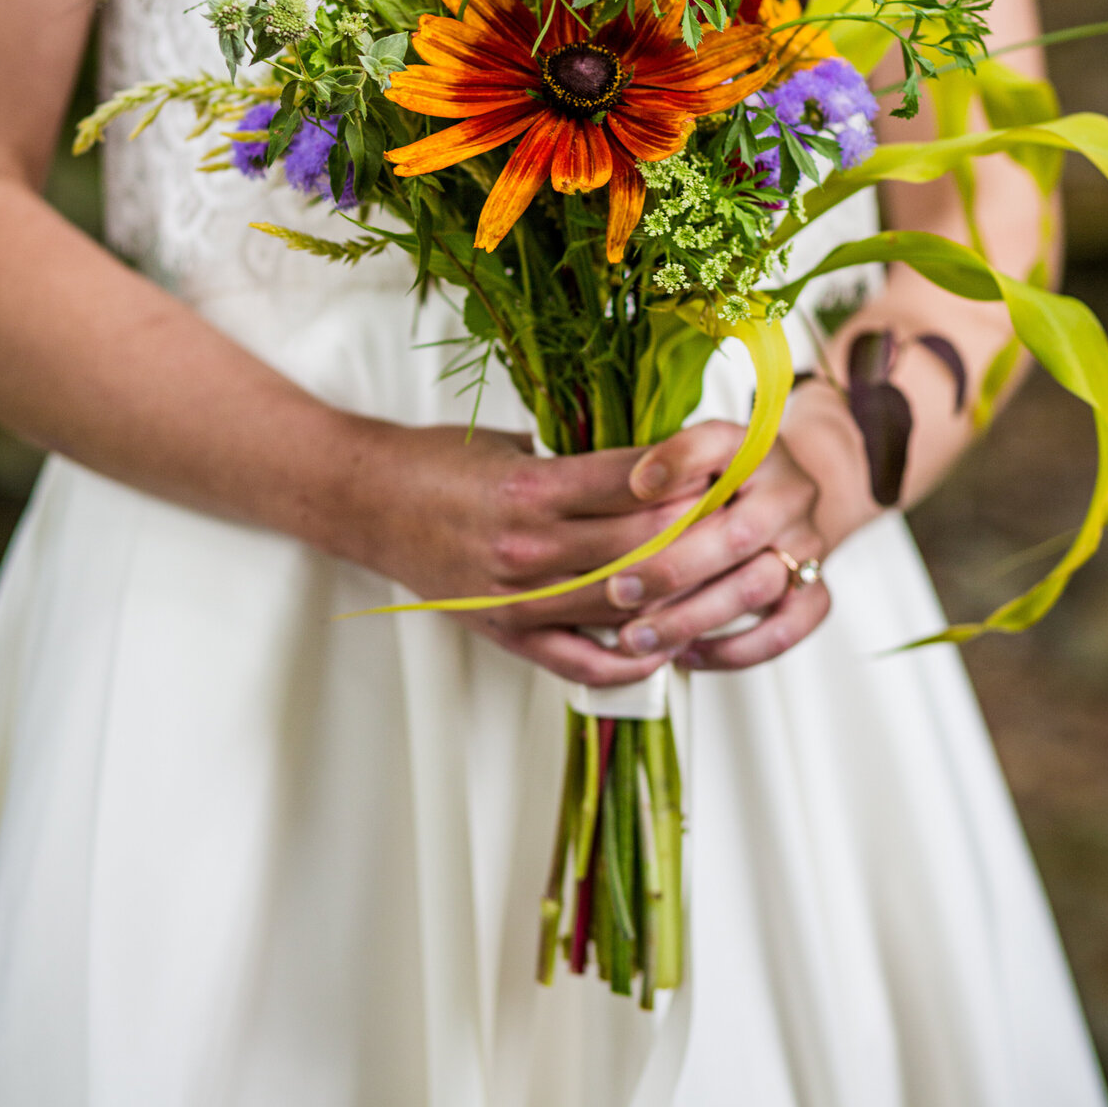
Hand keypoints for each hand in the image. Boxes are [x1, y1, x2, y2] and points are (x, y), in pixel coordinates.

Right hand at [334, 420, 690, 686]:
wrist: (370, 502)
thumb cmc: (443, 462)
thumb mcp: (516, 442)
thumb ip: (582, 458)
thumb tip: (663, 461)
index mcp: (533, 485)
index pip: (636, 482)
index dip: (690, 476)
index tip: (725, 467)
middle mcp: (529, 546)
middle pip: (642, 546)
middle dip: (699, 533)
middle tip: (737, 520)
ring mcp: (518, 598)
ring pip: (623, 606)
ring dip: (677, 593)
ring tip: (717, 577)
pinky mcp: (507, 633)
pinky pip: (583, 664)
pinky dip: (631, 662)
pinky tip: (664, 646)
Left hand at [606, 391, 875, 670]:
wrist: (791, 497)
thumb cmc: (727, 479)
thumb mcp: (696, 454)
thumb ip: (667, 465)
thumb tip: (634, 485)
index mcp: (754, 450)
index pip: (717, 445)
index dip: (677, 464)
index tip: (636, 485)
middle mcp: (787, 495)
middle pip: (735, 535)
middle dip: (671, 569)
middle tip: (618, 590)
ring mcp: (807, 546)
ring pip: (755, 588)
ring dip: (691, 618)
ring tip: (637, 636)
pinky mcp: (816, 592)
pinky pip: (783, 632)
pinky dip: (733, 650)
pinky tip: (686, 654)